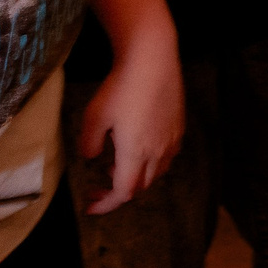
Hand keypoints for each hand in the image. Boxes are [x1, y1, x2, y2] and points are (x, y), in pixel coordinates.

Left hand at [76, 30, 182, 213]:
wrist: (153, 60)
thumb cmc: (121, 87)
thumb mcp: (93, 116)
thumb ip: (89, 144)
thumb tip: (92, 157)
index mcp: (135, 153)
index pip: (123, 193)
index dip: (106, 204)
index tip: (90, 206)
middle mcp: (158, 152)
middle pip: (141, 186)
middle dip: (117, 192)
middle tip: (97, 186)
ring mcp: (172, 140)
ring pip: (155, 173)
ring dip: (134, 177)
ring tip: (114, 165)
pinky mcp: (178, 128)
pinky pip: (166, 157)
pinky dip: (149, 163)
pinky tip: (137, 147)